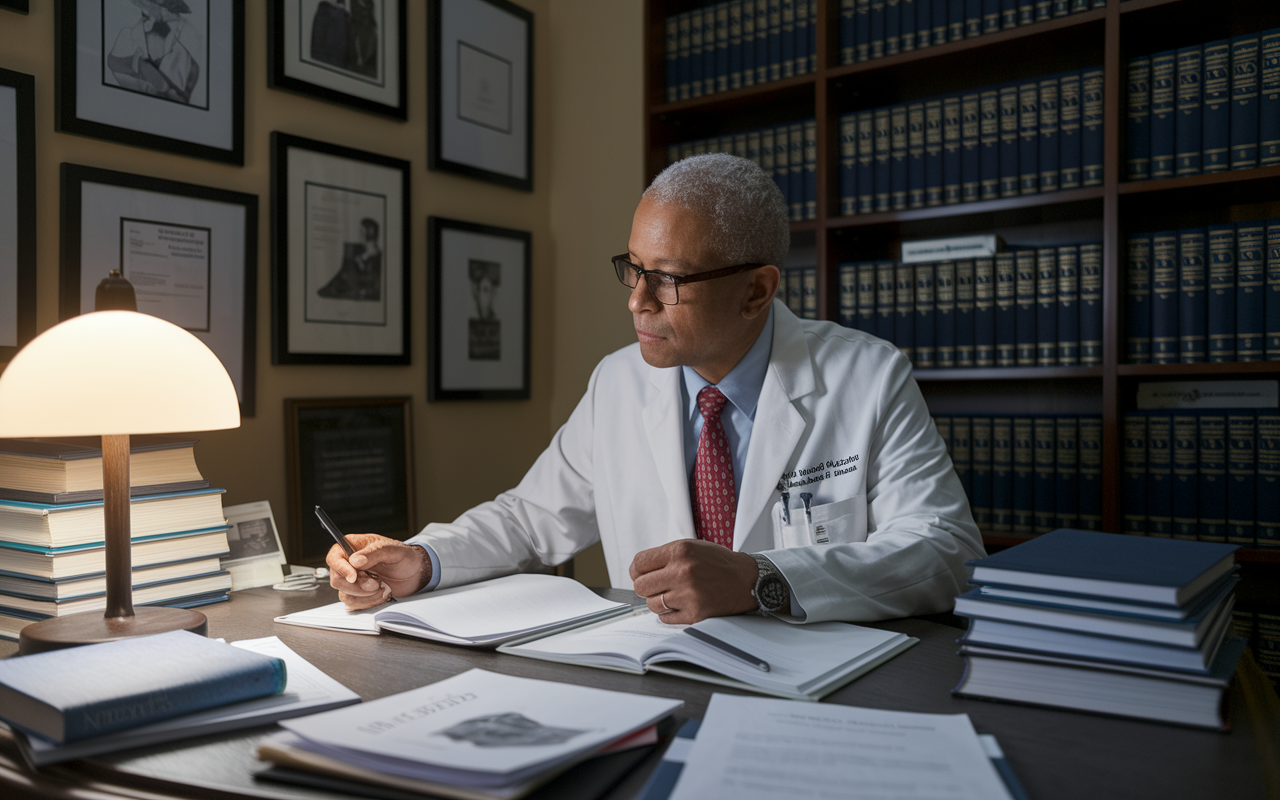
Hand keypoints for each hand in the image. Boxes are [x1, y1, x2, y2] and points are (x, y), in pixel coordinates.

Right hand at [326, 534, 431, 609]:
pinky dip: (368, 602)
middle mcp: (348, 563)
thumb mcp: (393, 550)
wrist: (414, 573)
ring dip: (365, 596)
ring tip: (383, 588)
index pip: (334, 557)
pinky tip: (381, 594)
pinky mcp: (358, 594)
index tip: (354, 577)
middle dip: (357, 586)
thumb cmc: (404, 556)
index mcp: (352, 546)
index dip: (341, 568)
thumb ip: (374, 553)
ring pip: (344, 594)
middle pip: (337, 579)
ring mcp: (352, 580)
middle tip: (376, 583)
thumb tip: (355, 560)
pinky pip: (353, 603)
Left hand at [628, 539, 758, 624]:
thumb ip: (665, 556)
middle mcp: (682, 572)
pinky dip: (669, 614)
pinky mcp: (695, 613)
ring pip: (652, 604)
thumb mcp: (692, 547)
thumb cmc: (718, 563)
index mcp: (680, 551)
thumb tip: (638, 570)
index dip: (636, 571)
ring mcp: (688, 594)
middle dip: (646, 587)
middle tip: (657, 586)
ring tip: (673, 595)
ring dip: (659, 601)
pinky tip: (681, 605)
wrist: (747, 580)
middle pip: (641, 586)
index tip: (641, 574)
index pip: (639, 563)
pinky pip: (665, 618)